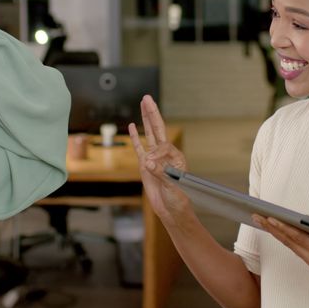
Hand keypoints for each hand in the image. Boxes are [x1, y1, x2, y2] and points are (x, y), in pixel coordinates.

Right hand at [127, 95, 191, 222]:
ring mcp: (154, 158)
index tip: (151, 165)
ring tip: (143, 104)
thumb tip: (147, 161)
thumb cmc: (177, 198)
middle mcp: (165, 154)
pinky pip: (139, 148)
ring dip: (146, 119)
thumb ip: (161, 173)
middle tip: (147, 98)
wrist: (171, 209)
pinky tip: (131, 126)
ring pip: (149, 134)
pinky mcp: (145, 165)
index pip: (164, 146)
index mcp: (176, 157)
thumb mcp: (172, 186)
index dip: (156, 154)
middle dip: (152, 113)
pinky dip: (135, 137)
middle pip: (158, 129)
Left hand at [254, 215, 308, 306]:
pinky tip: (281, 232)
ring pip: (292, 246)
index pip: (299, 239)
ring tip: (264, 222)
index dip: (283, 227)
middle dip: (272, 229)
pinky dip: (287, 239)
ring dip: (277, 234)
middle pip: (290, 242)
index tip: (270, 218)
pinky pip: (298, 249)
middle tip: (257, 217)